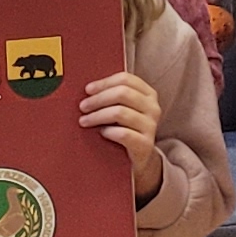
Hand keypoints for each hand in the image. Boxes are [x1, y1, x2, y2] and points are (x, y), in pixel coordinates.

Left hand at [82, 69, 165, 195]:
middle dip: (98, 99)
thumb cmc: (126, 128)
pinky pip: (123, 134)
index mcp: (148, 94)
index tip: (88, 89)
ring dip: (97, 116)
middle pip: (122, 93)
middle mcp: (153, 108)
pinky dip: (108, 132)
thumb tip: (88, 89)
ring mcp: (151, 126)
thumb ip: (113, 96)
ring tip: (84, 121)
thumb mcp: (125, 108)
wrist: (140, 157)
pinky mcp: (145, 144)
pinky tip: (101, 133)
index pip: (126, 79)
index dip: (104, 82)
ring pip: (120, 112)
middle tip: (82, 107)